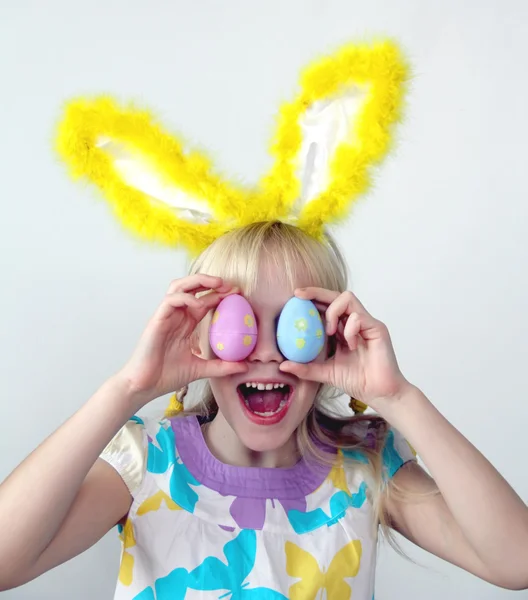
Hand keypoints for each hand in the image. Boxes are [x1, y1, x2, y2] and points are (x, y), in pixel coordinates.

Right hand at [118, 275, 247, 403]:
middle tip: (230, 285)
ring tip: (217, 284)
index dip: (220, 294)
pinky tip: (199, 304)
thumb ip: (221, 366)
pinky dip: (185, 298)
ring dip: (198, 281)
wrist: (145, 386)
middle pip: (191, 287)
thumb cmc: (166, 375)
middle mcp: (176, 316)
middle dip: (211, 281)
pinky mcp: (156, 320)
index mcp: (186, 323)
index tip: (238, 294)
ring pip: (179, 286)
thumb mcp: (201, 369)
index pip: (204, 300)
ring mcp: (166, 316)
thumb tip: (244, 366)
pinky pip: (170, 300)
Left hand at [279, 288, 409, 410]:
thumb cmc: (357, 381)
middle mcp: (355, 322)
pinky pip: (358, 317)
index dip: (312, 298)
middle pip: (336, 295)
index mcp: (342, 329)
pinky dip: (349, 329)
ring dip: (333, 312)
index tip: (294, 297)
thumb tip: (282, 366)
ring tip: (329, 332)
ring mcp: (366, 323)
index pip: (327, 306)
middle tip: (298, 295)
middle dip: (316, 292)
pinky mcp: (377, 328)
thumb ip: (306, 368)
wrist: (379, 394)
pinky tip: (350, 345)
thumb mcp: (324, 373)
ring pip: (347, 298)